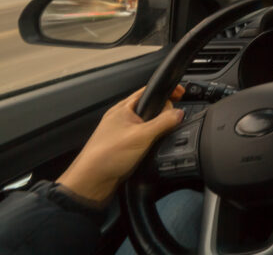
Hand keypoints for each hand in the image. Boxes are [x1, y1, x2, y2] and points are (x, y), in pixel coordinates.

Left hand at [56, 85, 184, 204]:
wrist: (92, 182)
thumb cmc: (107, 156)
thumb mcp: (142, 136)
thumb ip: (163, 122)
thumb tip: (179, 113)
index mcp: (123, 109)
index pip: (148, 91)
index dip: (166, 91)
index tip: (181, 93)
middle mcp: (121, 118)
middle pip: (150, 107)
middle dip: (164, 112)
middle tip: (172, 121)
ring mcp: (121, 132)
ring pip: (147, 123)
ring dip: (157, 127)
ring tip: (163, 135)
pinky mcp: (123, 146)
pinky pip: (143, 136)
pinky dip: (152, 138)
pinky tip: (154, 146)